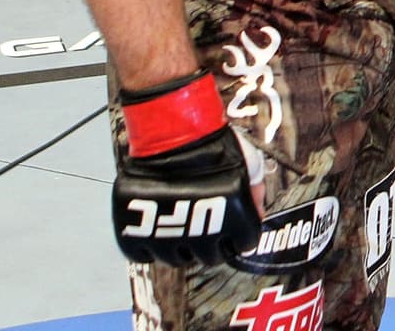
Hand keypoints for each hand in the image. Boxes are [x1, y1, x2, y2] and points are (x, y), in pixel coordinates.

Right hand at [113, 73, 262, 265]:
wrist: (173, 133)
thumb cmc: (213, 144)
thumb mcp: (248, 164)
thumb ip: (256, 192)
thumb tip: (258, 215)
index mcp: (234, 222)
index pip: (244, 245)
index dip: (241, 235)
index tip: (234, 227)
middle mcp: (202, 238)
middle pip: (211, 258)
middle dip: (211, 244)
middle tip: (205, 225)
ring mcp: (167, 239)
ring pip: (177, 260)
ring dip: (181, 246)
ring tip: (180, 224)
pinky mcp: (135, 235)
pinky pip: (142, 255)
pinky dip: (148, 246)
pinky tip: (156, 228)